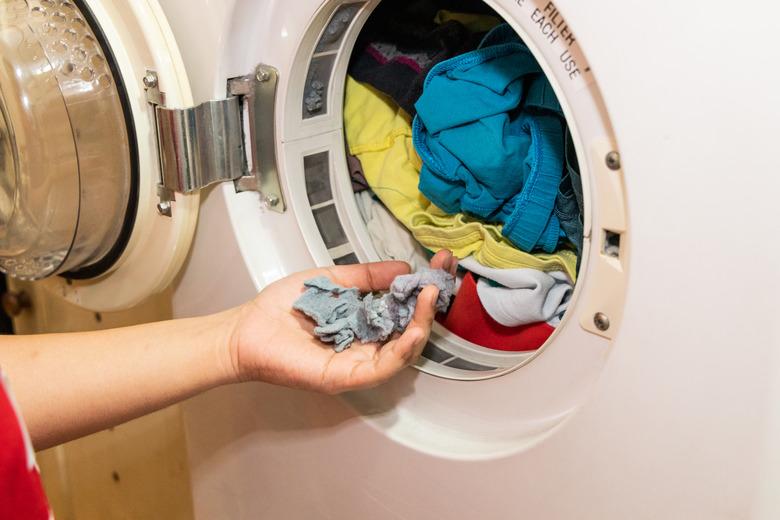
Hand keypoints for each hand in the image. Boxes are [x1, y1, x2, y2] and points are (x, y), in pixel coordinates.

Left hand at [227, 251, 457, 393]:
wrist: (247, 329)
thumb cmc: (284, 308)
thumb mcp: (333, 281)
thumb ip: (367, 276)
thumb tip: (403, 267)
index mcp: (365, 323)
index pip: (405, 309)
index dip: (425, 288)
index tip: (441, 263)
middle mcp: (367, 344)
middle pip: (411, 330)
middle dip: (431, 304)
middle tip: (440, 279)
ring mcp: (358, 362)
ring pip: (403, 351)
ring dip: (422, 325)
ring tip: (429, 299)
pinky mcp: (346, 377)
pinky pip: (383, 366)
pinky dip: (402, 349)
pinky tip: (412, 329)